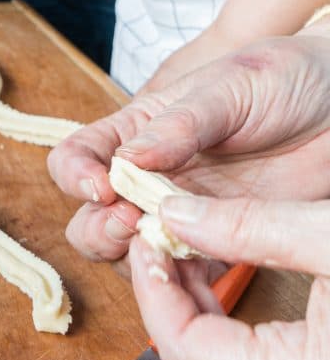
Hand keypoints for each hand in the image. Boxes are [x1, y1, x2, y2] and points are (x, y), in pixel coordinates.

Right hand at [47, 31, 329, 264]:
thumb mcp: (231, 86)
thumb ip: (180, 124)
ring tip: (165, 246)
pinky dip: (176, 282)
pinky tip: (193, 273)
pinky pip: (181, 274)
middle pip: (89, 216)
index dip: (75, 176)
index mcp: (139, 129)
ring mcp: (184, 211)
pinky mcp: (221, 243)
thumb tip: (125, 161)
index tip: (103, 186)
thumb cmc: (284, 76)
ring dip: (132, 257)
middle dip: (97, 226)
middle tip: (131, 221)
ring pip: (126, 253)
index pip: (77, 156)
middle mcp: (150, 174)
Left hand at [130, 196, 329, 359]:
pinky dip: (239, 349)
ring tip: (195, 263)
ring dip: (202, 326)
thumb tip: (175, 214)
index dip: (153, 291)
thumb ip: (253, 227)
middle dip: (170, 302)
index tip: (147, 239)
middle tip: (165, 242)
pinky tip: (239, 308)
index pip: (184, 350)